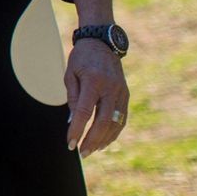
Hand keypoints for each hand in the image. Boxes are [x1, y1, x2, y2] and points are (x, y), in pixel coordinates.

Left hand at [65, 38, 128, 157]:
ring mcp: (121, 92)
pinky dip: (114, 131)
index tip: (70, 143)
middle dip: (92, 139)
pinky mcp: (126, 95)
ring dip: (104, 139)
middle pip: (103, 121)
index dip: (77, 130)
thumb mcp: (70, 74)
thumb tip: (73, 122)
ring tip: (92, 149)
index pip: (84, 112)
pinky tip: (105, 140)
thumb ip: (72, 98)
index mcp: (93, 81)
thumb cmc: (81, 59)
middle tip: (82, 153)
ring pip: (115, 122)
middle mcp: (110, 88)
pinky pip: (122, 118)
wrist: (103, 42)